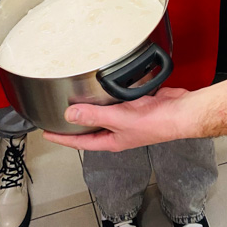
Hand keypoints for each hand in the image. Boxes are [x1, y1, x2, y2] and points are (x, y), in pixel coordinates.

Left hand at [43, 87, 190, 151]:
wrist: (179, 112)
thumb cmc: (156, 123)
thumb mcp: (119, 120)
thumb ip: (94, 116)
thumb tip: (70, 114)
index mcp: (111, 140)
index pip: (80, 142)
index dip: (62, 137)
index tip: (47, 133)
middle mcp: (117, 131)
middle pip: (90, 128)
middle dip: (74, 122)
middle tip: (58, 114)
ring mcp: (126, 118)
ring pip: (103, 113)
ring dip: (91, 106)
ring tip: (76, 97)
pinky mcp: (135, 105)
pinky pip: (116, 100)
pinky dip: (108, 94)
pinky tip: (103, 85)